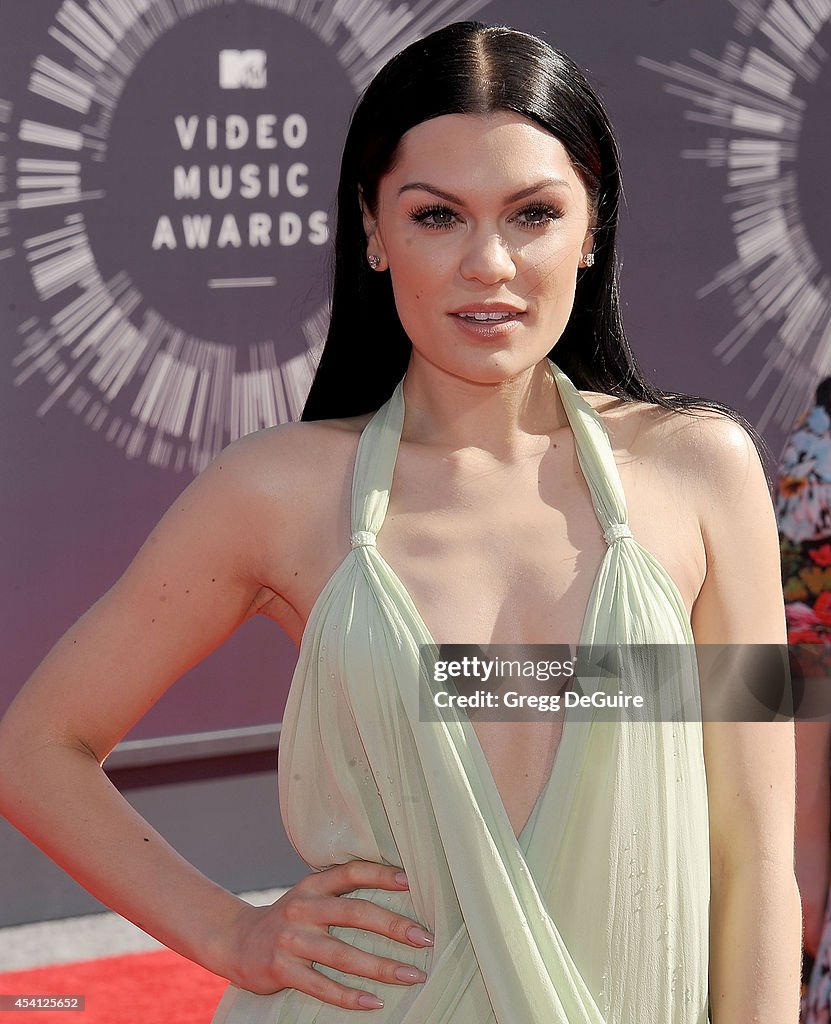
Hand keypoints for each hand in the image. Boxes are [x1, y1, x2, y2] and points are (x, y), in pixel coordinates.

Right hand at [223, 861, 432, 1009]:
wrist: (236, 941)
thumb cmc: (289, 919)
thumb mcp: (309, 896)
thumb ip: (340, 894)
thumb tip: (396, 890)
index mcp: (312, 886)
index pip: (351, 873)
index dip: (381, 875)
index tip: (412, 883)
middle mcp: (303, 908)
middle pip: (355, 913)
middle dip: (394, 927)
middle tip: (425, 939)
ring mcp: (291, 940)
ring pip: (344, 955)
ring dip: (382, 967)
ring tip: (412, 975)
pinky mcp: (282, 969)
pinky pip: (322, 986)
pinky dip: (350, 996)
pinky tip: (374, 1002)